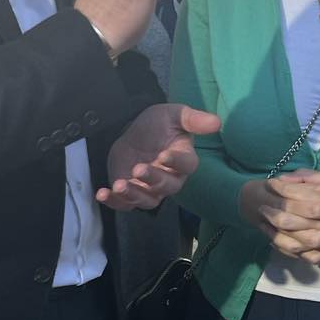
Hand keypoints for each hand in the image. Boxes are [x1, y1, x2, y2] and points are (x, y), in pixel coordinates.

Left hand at [98, 103, 220, 210]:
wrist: (132, 134)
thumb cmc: (157, 125)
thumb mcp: (172, 115)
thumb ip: (192, 118)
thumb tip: (218, 122)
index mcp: (183, 159)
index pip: (187, 165)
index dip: (176, 162)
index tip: (164, 155)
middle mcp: (170, 178)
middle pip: (167, 186)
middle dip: (153, 179)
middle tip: (139, 168)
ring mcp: (150, 189)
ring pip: (148, 201)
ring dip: (133, 195)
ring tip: (119, 185)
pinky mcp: (131, 194)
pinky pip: (125, 204)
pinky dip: (113, 202)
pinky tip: (102, 193)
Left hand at [240, 170, 319, 262]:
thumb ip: (307, 177)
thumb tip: (283, 178)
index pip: (300, 196)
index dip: (282, 190)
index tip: (270, 183)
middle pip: (295, 221)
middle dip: (274, 213)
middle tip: (262, 206)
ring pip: (299, 242)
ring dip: (278, 234)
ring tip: (265, 224)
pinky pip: (308, 256)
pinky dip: (292, 251)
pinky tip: (278, 240)